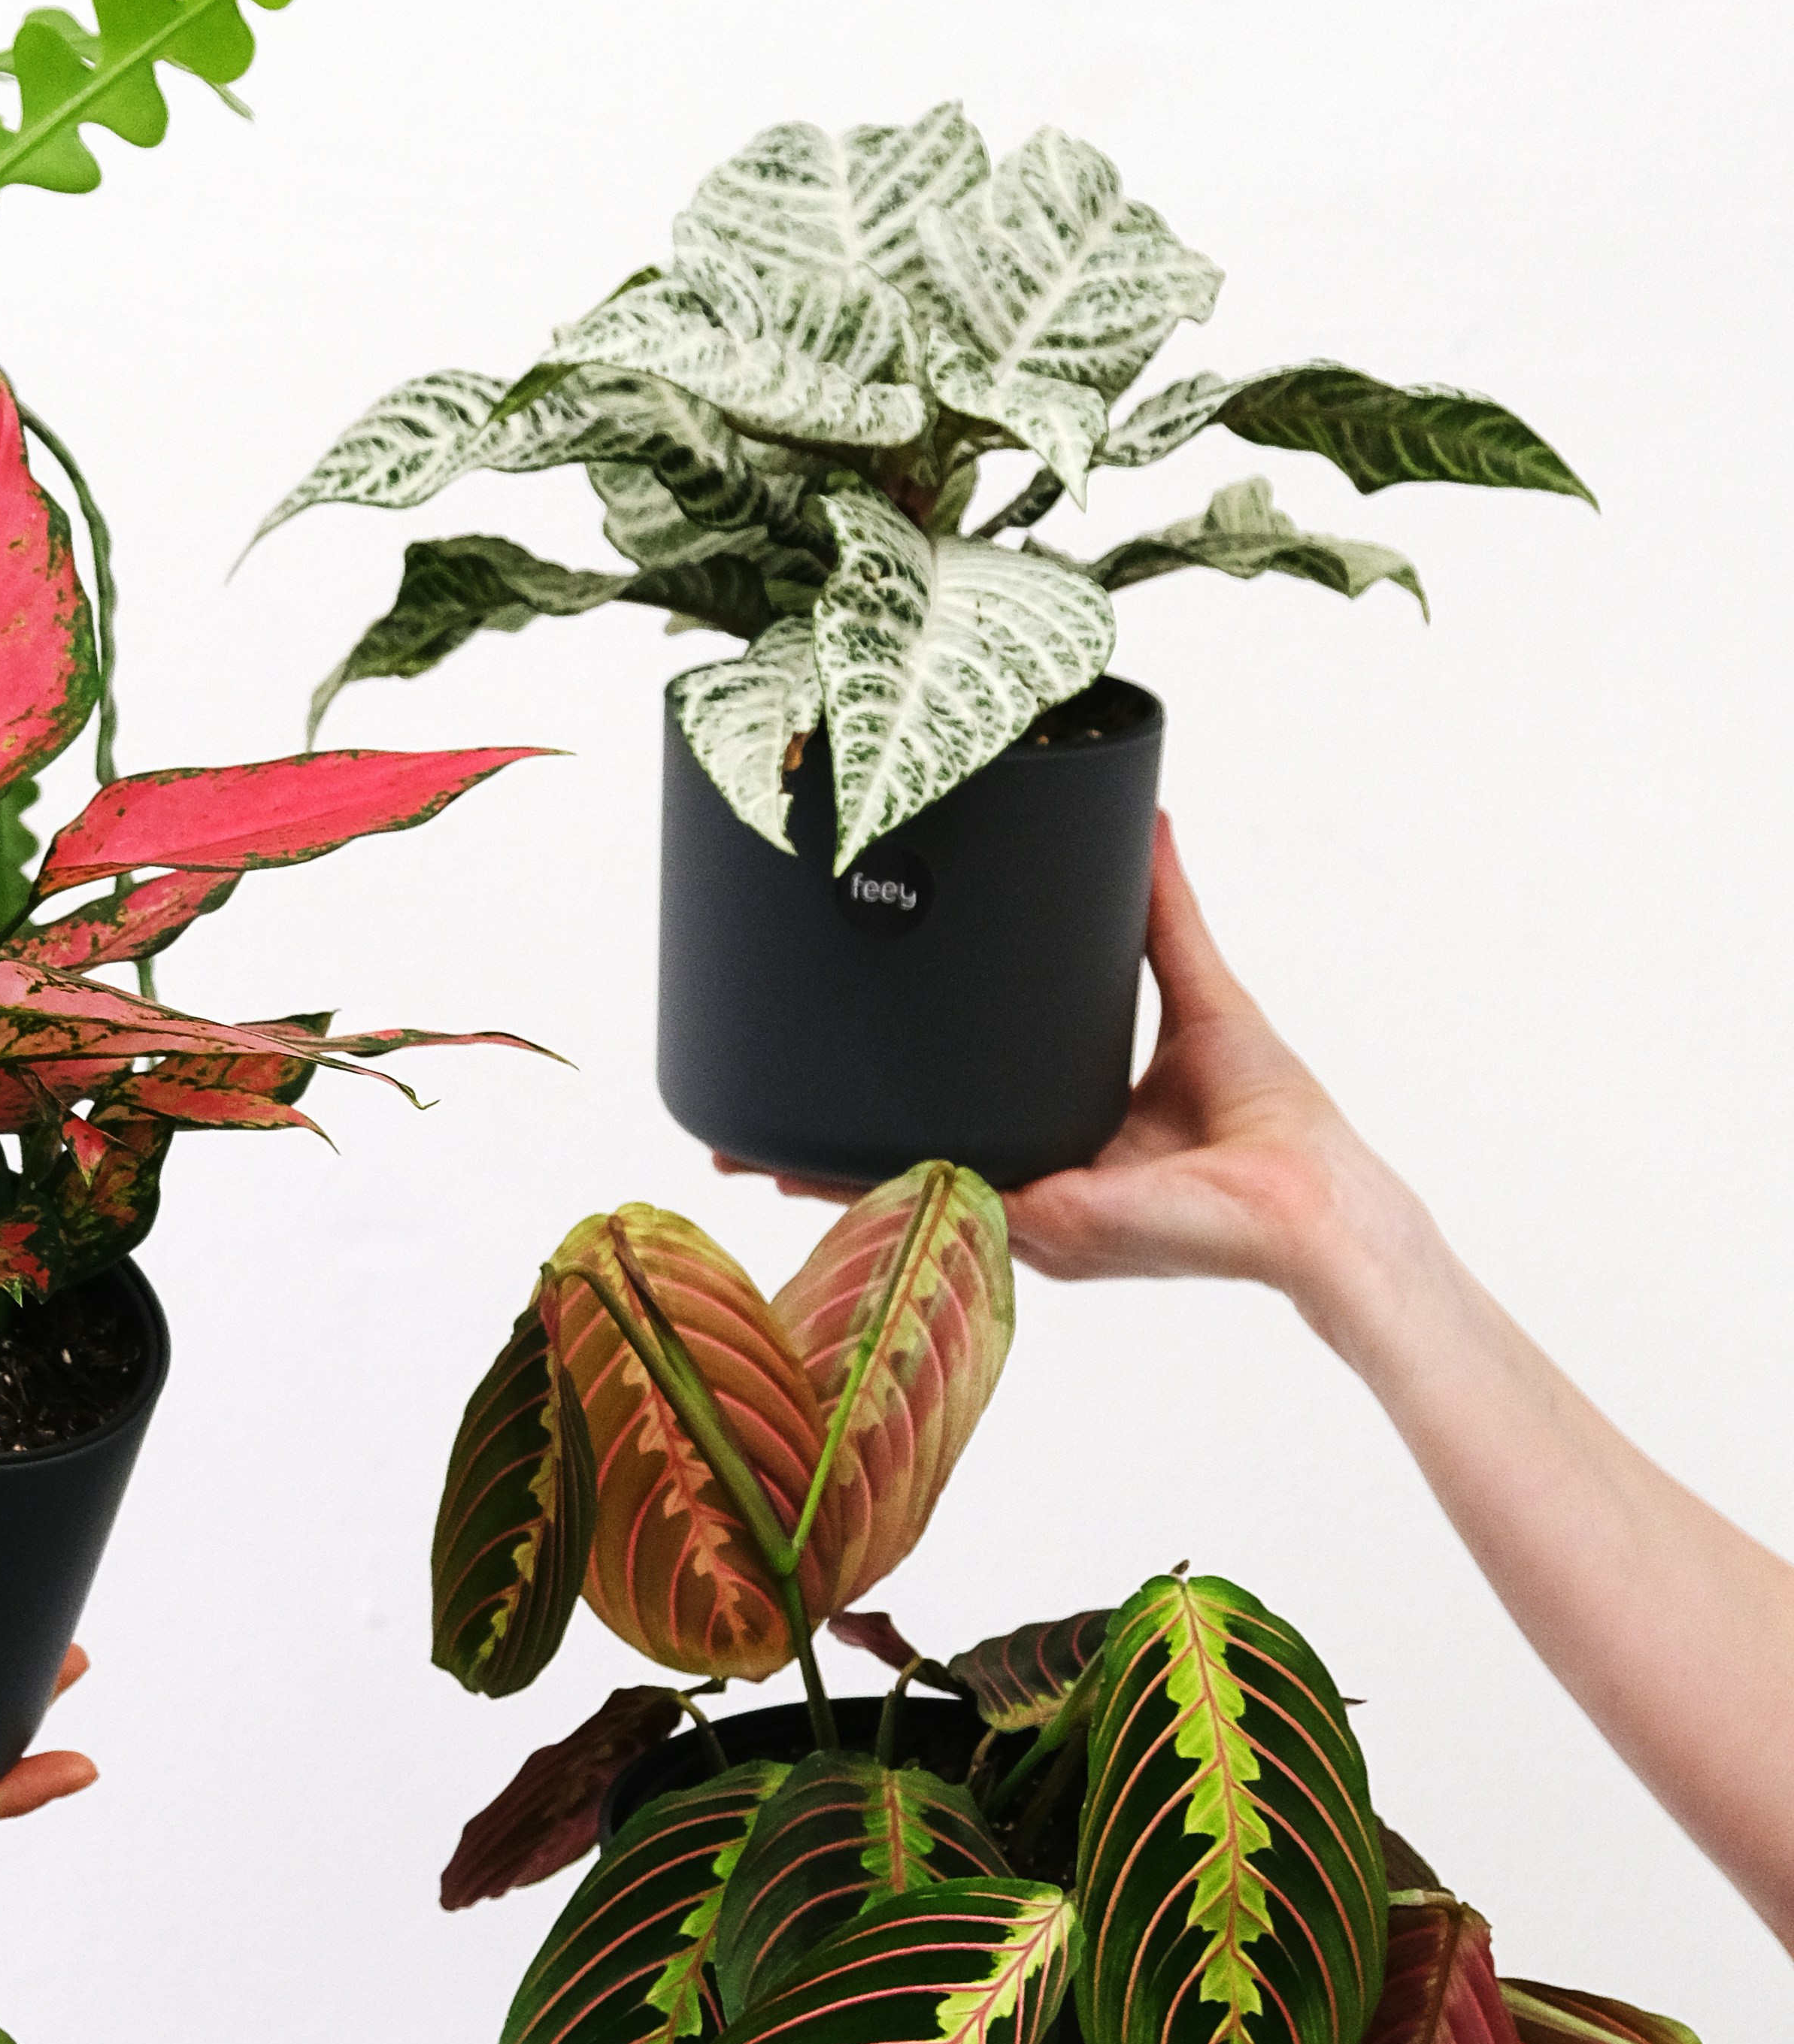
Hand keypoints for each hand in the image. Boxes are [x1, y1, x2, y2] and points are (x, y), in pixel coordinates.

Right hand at [708, 821, 1408, 1321]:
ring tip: (737, 1152)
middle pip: (900, 1158)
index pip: (948, 1112)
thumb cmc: (1274, 1124)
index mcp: (1054, 1138)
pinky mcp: (1035, 1223)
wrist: (1310, 1201)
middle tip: (734, 1130)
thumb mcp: (1198, 992)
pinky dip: (863, 1186)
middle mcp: (1025, 1184)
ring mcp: (1023, 1213)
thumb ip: (1163, 913)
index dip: (880, 1097)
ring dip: (814, 1173)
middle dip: (814, 1150)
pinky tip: (798, 1168)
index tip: (817, 1065)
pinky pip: (933, 1200)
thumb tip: (1151, 820)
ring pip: (896, 1188)